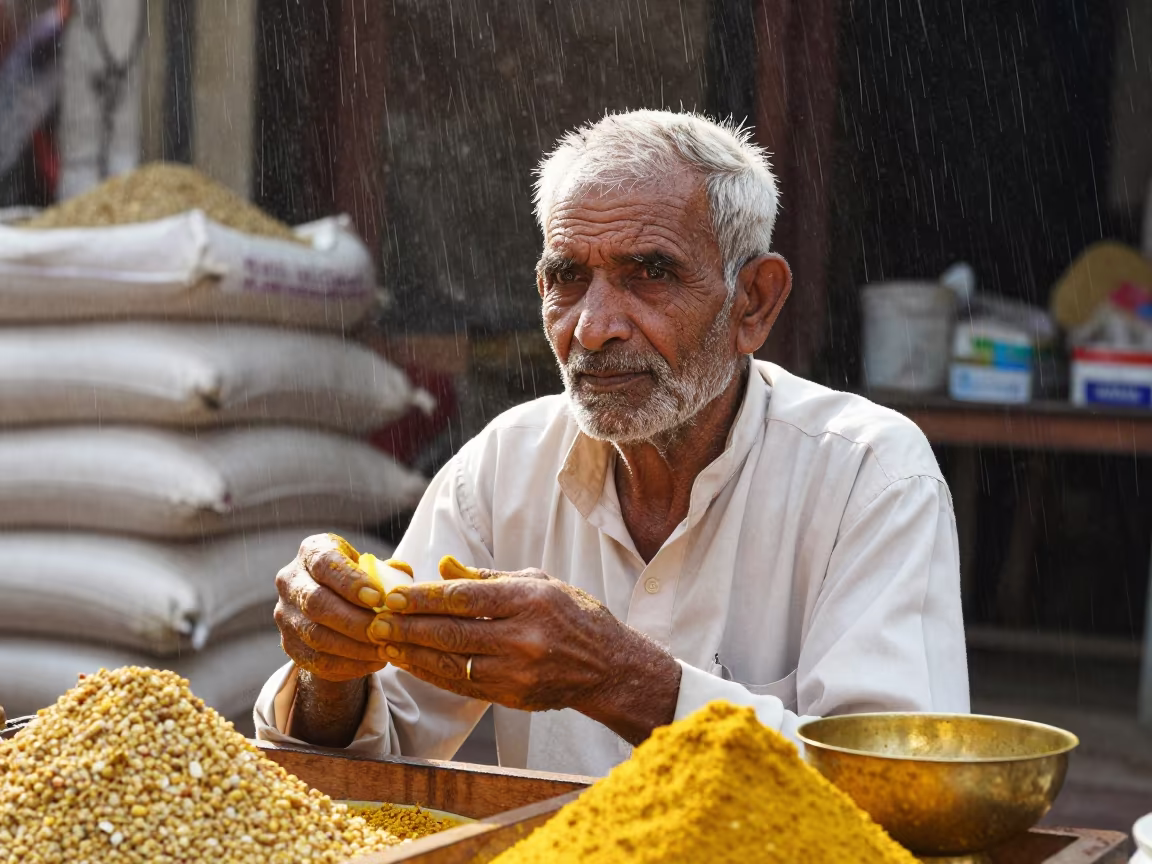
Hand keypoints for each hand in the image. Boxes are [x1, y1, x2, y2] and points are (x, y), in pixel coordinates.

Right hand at [274, 533, 389, 682]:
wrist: (335, 606)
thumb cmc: (361, 580)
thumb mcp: (373, 567)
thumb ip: (389, 571)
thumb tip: (401, 578)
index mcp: (312, 551)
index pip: (325, 563)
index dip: (350, 582)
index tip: (379, 598)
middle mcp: (291, 580)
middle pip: (316, 602)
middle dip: (354, 620)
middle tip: (383, 630)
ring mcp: (285, 614)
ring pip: (315, 635)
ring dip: (354, 647)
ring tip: (383, 649)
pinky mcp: (288, 643)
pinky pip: (316, 660)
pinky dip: (348, 664)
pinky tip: (373, 662)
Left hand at [369, 562, 681, 744]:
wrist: (609, 667)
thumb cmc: (573, 614)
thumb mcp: (538, 582)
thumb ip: (487, 578)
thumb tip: (442, 568)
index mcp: (529, 600)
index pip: (464, 598)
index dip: (423, 597)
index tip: (394, 593)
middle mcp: (522, 637)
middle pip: (451, 632)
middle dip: (408, 626)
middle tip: (376, 620)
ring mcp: (517, 670)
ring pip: (451, 662)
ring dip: (412, 653)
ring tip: (384, 643)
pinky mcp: (513, 696)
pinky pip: (462, 684)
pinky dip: (432, 674)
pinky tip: (411, 663)